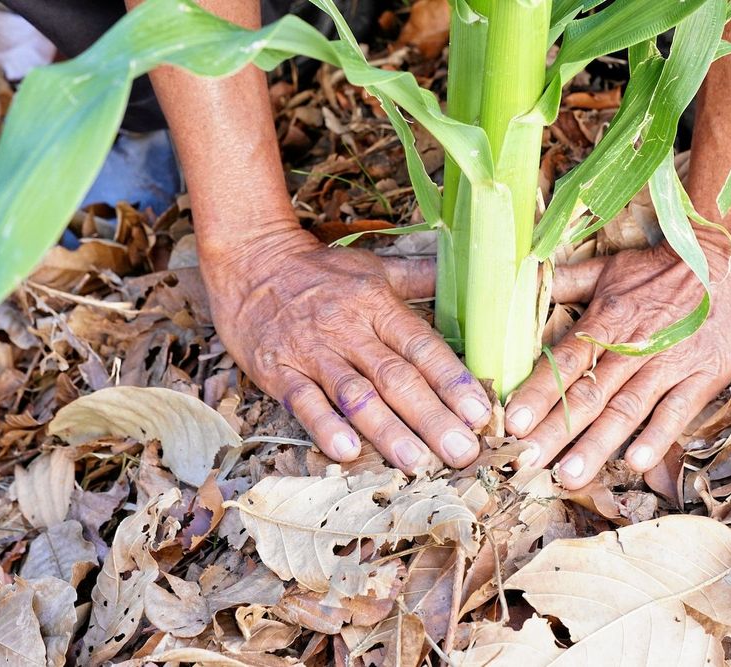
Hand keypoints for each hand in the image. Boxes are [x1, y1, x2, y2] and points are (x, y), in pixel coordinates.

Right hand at [199, 224, 491, 474]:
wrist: (250, 259)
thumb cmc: (320, 271)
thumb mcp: (374, 268)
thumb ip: (421, 278)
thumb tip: (473, 275)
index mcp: (378, 305)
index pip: (423, 347)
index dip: (453, 381)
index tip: (480, 414)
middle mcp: (349, 329)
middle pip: (397, 378)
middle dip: (432, 418)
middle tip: (462, 452)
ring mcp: (312, 352)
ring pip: (355, 395)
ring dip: (388, 431)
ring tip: (417, 464)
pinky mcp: (277, 370)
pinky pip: (303, 401)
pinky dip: (325, 427)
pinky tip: (347, 452)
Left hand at [504, 238, 730, 489]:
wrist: (729, 255)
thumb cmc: (663, 267)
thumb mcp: (610, 268)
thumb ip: (567, 282)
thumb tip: (525, 280)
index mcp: (604, 322)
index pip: (563, 362)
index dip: (537, 393)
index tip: (510, 423)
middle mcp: (631, 347)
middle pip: (587, 395)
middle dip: (554, 432)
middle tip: (525, 463)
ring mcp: (668, 363)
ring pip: (626, 409)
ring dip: (596, 444)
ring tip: (569, 477)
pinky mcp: (703, 375)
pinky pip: (678, 409)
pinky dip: (658, 435)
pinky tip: (637, 462)